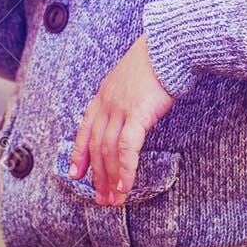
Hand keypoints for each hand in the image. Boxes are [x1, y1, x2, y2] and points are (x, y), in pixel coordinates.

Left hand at [69, 35, 174, 206]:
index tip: (76, 174)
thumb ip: (127, 98)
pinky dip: (125, 170)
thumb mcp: (133, 79)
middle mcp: (107, 103)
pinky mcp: (137, 114)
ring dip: (111, 179)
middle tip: (101, 199)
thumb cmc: (158, 61)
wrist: (170, 46)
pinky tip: (126, 186)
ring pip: (109, 151)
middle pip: (97, 146)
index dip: (80, 154)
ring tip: (115, 200)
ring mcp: (120, 108)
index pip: (85, 129)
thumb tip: (132, 115)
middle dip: (97, 176)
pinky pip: (127, 148)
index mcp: (103, 95)